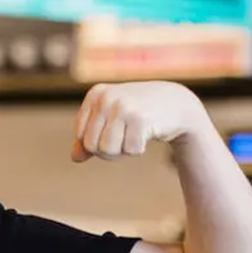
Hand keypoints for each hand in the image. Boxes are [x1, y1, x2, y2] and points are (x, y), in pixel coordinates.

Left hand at [71, 81, 208, 161]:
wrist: (176, 102)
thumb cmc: (138, 112)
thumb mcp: (110, 120)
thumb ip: (89, 138)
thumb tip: (75, 158)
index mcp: (95, 95)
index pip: (81, 136)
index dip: (96, 144)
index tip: (112, 133)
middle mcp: (106, 98)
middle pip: (92, 146)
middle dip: (108, 151)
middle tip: (124, 139)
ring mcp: (123, 107)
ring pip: (107, 150)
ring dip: (122, 152)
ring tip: (133, 137)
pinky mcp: (140, 119)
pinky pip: (130, 151)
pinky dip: (138, 149)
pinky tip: (146, 134)